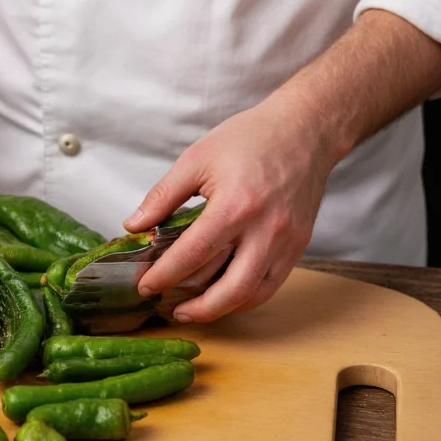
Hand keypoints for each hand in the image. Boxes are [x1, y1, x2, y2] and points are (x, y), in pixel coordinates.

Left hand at [123, 96, 344, 322]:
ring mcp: (286, 241)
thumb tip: (134, 226)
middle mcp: (265, 229)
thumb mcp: (196, 158)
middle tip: (166, 308)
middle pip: (228, 288)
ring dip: (220, 309)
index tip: (145, 285)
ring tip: (192, 310)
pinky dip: (245, 298)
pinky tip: (223, 297)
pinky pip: (271, 285)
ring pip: (252, 294)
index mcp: (235, 205)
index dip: (164, 275)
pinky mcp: (298, 245)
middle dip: (194, 307)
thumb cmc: (250, 138)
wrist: (305, 130)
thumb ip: (162, 196)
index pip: (193, 254)